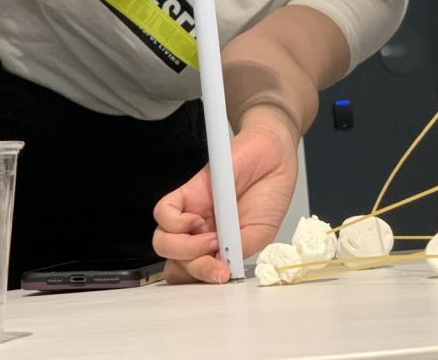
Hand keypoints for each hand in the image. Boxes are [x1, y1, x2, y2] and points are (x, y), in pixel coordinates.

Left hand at [152, 108, 296, 283]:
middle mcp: (200, 234)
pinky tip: (198, 219)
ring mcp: (192, 215)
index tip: (222, 276)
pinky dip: (176, 223)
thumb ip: (238, 253)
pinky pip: (163, 214)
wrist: (274, 156)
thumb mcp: (262, 233)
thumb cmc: (271, 193)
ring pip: (163, 243)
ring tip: (212, 239)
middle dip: (194, 270)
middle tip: (217, 263)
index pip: (193, 275)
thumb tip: (219, 270)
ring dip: (186, 250)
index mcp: (217, 248)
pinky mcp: (187, 193)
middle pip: (176, 264)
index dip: (201, 281)